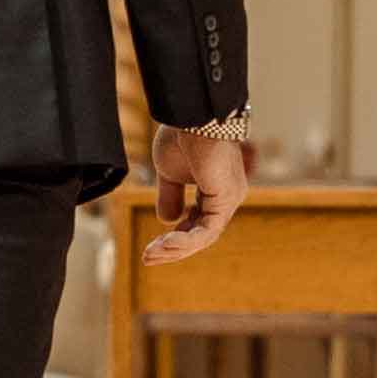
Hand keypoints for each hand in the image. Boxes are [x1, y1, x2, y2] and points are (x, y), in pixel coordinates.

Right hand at [145, 123, 253, 267]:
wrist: (192, 119)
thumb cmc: (182, 136)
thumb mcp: (170, 173)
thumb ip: (170, 196)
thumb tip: (166, 221)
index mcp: (215, 190)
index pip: (197, 223)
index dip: (175, 237)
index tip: (152, 246)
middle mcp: (227, 197)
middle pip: (201, 234)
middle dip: (172, 249)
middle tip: (147, 258)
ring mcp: (229, 199)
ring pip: (204, 237)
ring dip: (175, 249)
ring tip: (150, 255)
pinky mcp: (226, 200)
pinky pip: (207, 231)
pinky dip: (185, 241)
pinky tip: (164, 244)